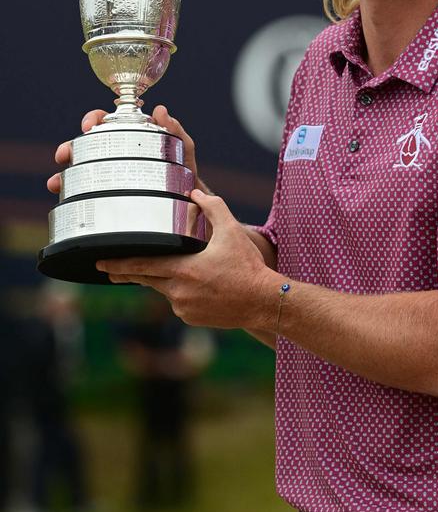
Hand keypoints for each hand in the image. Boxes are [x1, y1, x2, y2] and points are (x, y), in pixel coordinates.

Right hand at [46, 104, 205, 194]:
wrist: (186, 202)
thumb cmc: (183, 169)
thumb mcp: (182, 147)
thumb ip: (175, 129)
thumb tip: (161, 109)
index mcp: (128, 136)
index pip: (105, 121)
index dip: (93, 119)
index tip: (89, 126)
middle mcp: (114, 153)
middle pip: (84, 145)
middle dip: (69, 148)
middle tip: (64, 155)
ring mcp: (108, 173)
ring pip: (79, 169)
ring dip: (63, 174)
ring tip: (55, 183)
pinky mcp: (107, 193)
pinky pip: (84, 192)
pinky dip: (71, 194)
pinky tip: (62, 198)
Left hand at [97, 190, 280, 329]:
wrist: (263, 301)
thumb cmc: (247, 266)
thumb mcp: (232, 231)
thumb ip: (212, 208)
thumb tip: (196, 193)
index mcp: (184, 269)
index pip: (143, 266)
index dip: (119, 263)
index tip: (99, 261)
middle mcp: (178, 292)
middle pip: (145, 279)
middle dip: (126, 273)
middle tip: (108, 268)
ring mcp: (184, 308)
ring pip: (165, 290)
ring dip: (166, 280)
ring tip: (182, 271)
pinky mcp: (192, 319)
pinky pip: (179, 302)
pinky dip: (182, 292)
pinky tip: (200, 286)